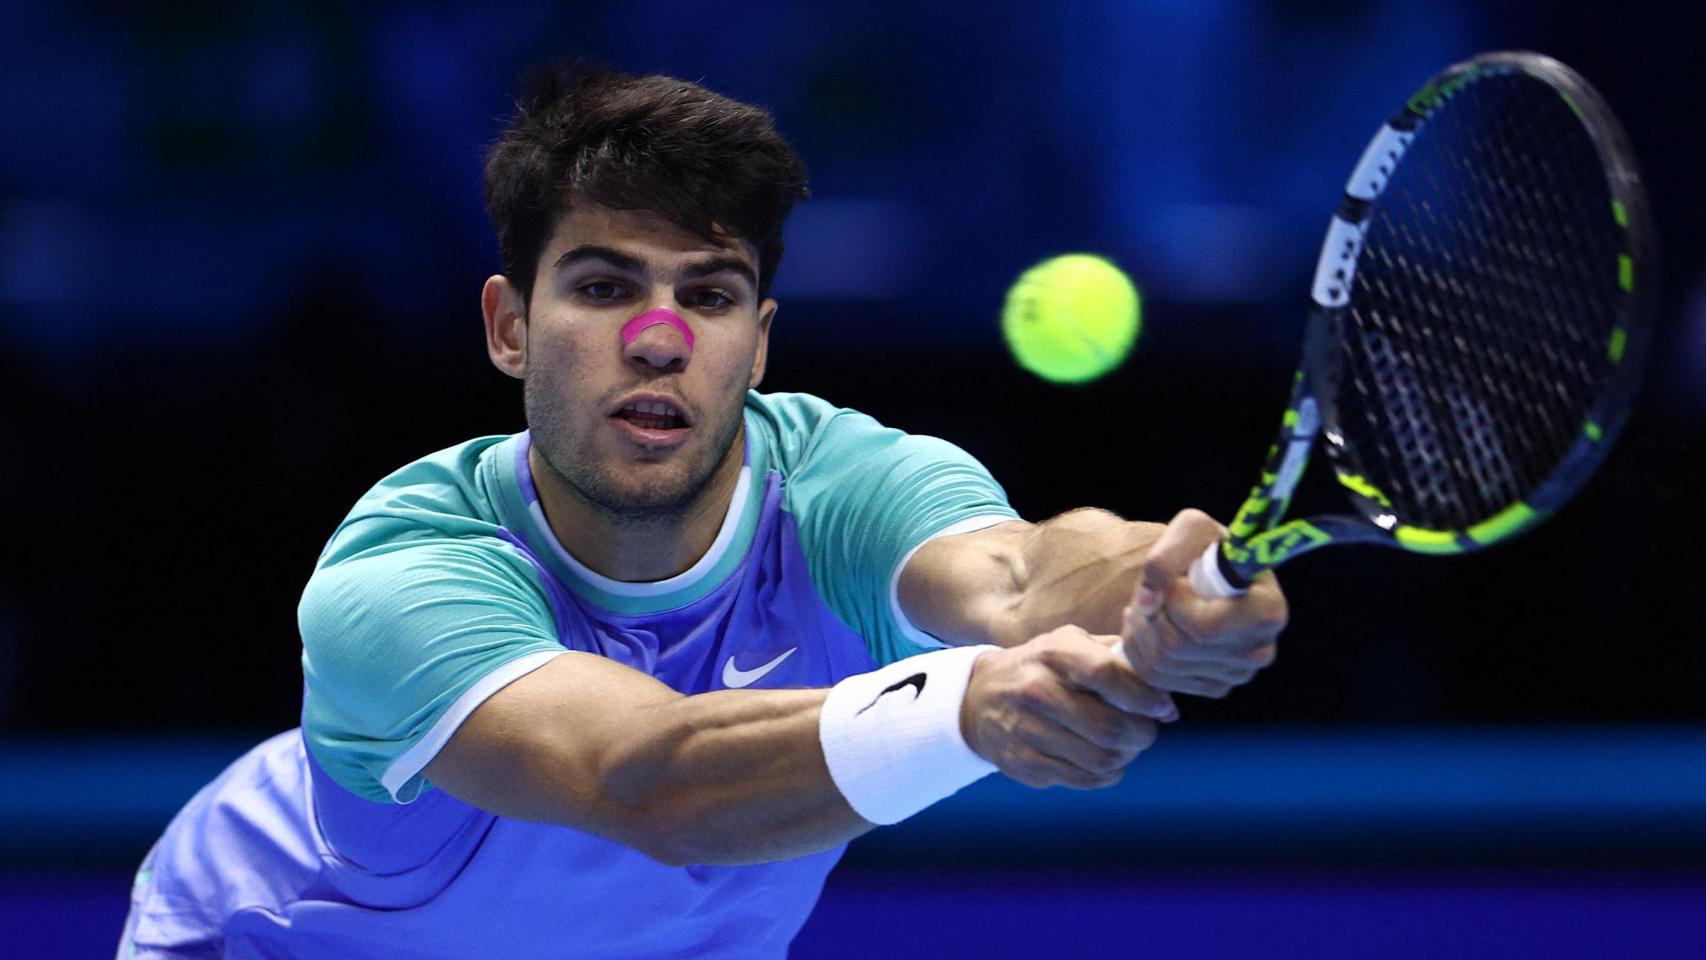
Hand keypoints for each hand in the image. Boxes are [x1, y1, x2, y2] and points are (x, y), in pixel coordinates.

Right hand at [960, 625, 1176, 789]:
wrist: (978, 698)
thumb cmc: (1041, 668)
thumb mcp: (1068, 644)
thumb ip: (1115, 657)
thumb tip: (1165, 696)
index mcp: (1053, 654)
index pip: (1107, 675)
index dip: (1144, 696)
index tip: (1163, 709)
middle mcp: (1035, 690)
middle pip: (1110, 727)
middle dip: (1142, 734)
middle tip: (1147, 732)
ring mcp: (1026, 729)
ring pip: (1100, 759)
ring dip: (1126, 757)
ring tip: (1128, 747)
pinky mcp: (1022, 762)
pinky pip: (1083, 779)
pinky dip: (1105, 774)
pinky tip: (1105, 761)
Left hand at [1119, 509, 1287, 699]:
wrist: (1210, 572)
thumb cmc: (1207, 547)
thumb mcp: (1192, 528)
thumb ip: (1166, 556)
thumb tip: (1147, 600)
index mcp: (1267, 612)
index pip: (1204, 627)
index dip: (1175, 604)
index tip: (1173, 581)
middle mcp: (1259, 650)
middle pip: (1179, 648)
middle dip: (1153, 615)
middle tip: (1152, 593)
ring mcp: (1237, 674)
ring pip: (1164, 665)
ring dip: (1142, 630)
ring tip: (1147, 605)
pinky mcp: (1213, 686)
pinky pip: (1160, 679)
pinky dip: (1142, 650)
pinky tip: (1149, 626)